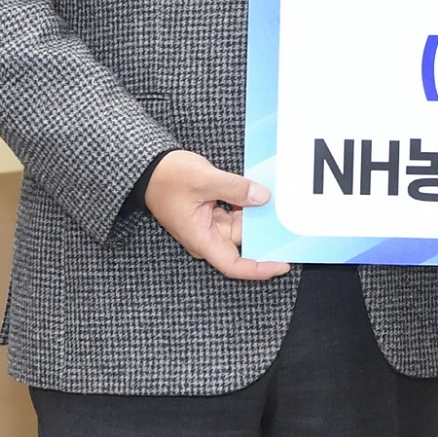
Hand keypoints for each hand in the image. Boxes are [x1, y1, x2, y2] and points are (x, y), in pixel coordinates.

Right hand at [144, 150, 289, 281]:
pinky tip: (261, 192)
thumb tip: (262, 196)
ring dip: (257, 214)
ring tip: (277, 199)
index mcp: (201, 239)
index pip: (233, 265)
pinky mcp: (213, 214)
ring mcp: (210, 226)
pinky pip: (237, 214)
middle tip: (287, 218)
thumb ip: (234, 188)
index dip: (259, 269)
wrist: (150, 168)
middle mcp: (207, 237)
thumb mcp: (203, 179)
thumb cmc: (167, 178)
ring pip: (242, 226)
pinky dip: (248, 204)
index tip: (282, 265)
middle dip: (264, 232)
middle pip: (242, 243)